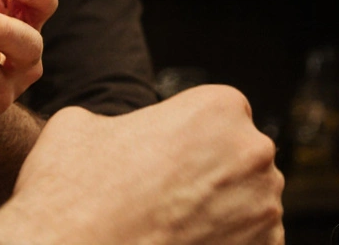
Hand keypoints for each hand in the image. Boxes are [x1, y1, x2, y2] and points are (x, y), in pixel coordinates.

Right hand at [0, 85, 284, 244]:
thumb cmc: (75, 192)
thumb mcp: (78, 123)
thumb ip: (115, 119)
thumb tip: (114, 133)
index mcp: (217, 108)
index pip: (215, 114)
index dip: (185, 136)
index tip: (160, 157)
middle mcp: (253, 153)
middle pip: (237, 157)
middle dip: (207, 172)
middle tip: (161, 194)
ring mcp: (264, 209)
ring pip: (247, 202)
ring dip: (219, 211)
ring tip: (168, 224)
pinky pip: (250, 242)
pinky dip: (223, 243)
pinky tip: (181, 242)